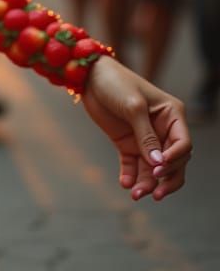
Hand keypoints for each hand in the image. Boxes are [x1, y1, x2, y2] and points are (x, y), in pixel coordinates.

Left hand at [82, 56, 190, 200]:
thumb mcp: (133, 106)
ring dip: (147, 183)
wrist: (88, 76)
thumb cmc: (115, 82)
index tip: (158, 168)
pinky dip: (131, 176)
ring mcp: (145, 138)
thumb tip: (158, 163)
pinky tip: (126, 184)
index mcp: (172, 115)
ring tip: (135, 194)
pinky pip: (133, 165)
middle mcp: (162, 129)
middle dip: (165, 179)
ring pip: (153, 168)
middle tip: (153, 193)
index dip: (175, 160)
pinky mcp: (127, 143)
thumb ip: (146, 135)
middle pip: (173, 162)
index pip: (183, 144)